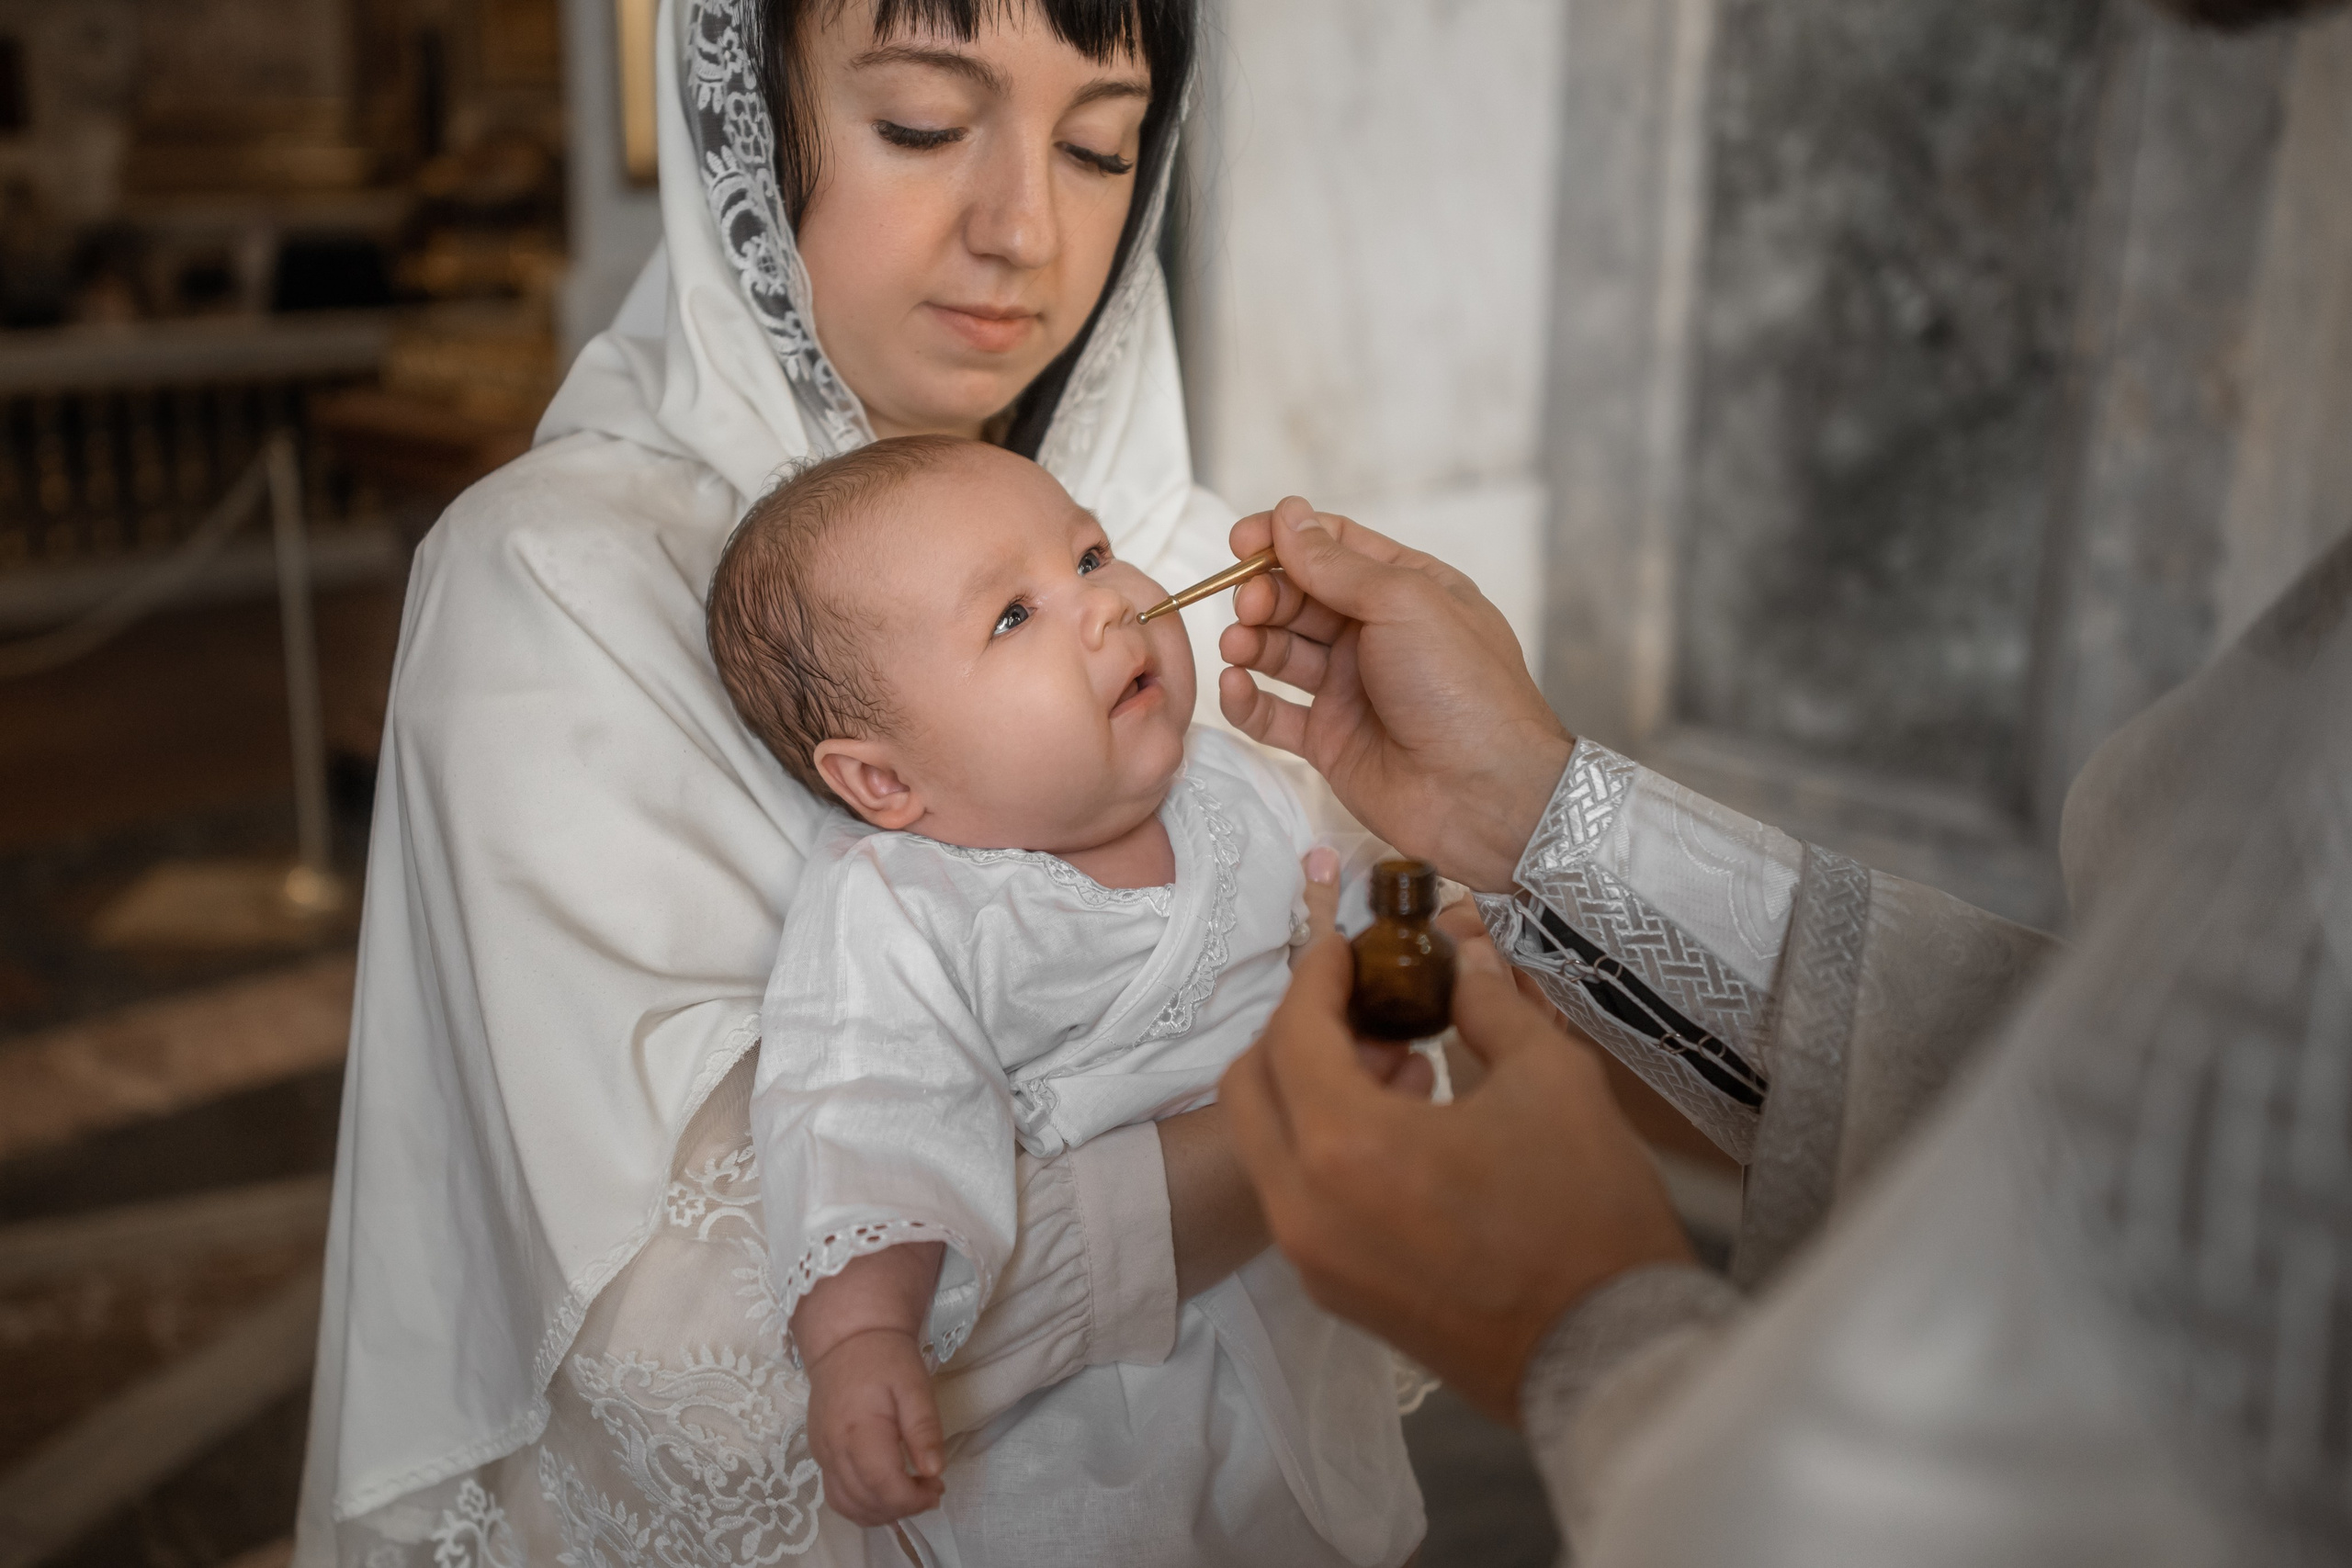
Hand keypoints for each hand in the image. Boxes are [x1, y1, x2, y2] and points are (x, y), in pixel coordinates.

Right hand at [803, 1328, 946, 1525]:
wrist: (846, 1341)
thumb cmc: (885, 1359)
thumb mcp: (915, 1385)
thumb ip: (924, 1429)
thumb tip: (934, 1471)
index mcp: (859, 1430)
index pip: (882, 1486)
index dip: (912, 1499)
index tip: (937, 1488)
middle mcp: (833, 1449)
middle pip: (865, 1502)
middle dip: (903, 1508)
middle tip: (930, 1490)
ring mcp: (822, 1455)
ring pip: (847, 1506)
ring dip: (882, 1513)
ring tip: (911, 1494)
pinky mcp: (820, 1456)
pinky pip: (836, 1496)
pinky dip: (862, 1506)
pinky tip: (886, 1493)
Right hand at [1218, 498, 1575, 892]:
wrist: (1485, 794)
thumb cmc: (1464, 690)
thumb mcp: (1404, 602)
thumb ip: (1336, 564)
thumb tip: (1289, 516)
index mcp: (1408, 591)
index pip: (1334, 548)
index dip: (1284, 540)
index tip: (1241, 542)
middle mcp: (1378, 636)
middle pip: (1301, 599)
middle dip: (1266, 595)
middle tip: (1248, 606)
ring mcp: (1352, 690)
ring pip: (1283, 653)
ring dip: (1251, 643)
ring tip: (1237, 646)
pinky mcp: (1331, 742)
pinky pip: (1275, 715)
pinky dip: (1247, 700)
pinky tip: (1234, 686)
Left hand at [1218, 915, 1690, 1423]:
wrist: (1612, 1357)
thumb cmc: (1587, 1214)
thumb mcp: (1550, 1078)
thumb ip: (1489, 1005)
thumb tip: (1463, 958)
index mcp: (1344, 1144)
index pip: (1294, 1031)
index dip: (1317, 976)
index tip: (1348, 947)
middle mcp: (1303, 1205)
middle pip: (1251, 1085)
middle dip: (1298, 1031)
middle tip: (1364, 1006)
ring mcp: (1312, 1258)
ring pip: (1267, 1144)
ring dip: (1309, 1090)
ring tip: (1400, 1066)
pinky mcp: (1335, 1292)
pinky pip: (1298, 1196)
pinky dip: (1324, 1148)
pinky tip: (1403, 1130)